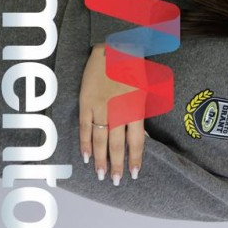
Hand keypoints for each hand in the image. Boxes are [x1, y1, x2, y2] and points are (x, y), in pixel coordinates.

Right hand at [79, 43, 144, 185]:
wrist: (114, 46)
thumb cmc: (133, 68)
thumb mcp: (144, 91)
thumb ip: (139, 114)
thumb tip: (139, 138)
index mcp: (135, 107)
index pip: (136, 140)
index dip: (134, 159)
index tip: (133, 173)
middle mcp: (117, 110)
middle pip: (116, 144)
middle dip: (116, 165)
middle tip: (115, 181)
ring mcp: (99, 107)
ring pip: (99, 139)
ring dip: (100, 159)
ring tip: (101, 175)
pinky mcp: (86, 101)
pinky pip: (84, 126)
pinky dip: (84, 143)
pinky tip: (86, 157)